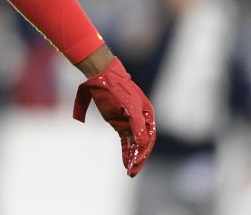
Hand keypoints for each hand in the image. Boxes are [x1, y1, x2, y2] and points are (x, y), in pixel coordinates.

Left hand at [72, 57, 155, 176]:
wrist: (102, 78)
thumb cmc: (117, 90)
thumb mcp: (128, 106)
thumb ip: (136, 125)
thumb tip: (142, 143)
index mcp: (147, 114)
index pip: (148, 138)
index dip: (143, 152)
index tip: (136, 162)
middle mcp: (140, 120)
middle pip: (142, 143)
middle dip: (138, 158)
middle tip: (132, 172)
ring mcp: (129, 122)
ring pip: (133, 144)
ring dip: (132, 157)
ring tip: (129, 171)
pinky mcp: (118, 123)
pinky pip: (125, 141)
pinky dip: (125, 151)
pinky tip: (125, 161)